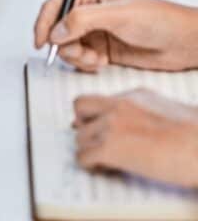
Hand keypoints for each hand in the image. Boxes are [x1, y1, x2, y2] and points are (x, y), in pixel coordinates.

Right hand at [34, 0, 197, 71]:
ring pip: (66, 46)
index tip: (42, 40)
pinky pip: (79, 58)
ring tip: (93, 57)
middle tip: (76, 51)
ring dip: (76, 56)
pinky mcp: (101, 49)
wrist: (185, 44)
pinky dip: (85, 64)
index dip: (45, 23)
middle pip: (57, 29)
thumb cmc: (162, 20)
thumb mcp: (119, 15)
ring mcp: (94, 32)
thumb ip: (83, 20)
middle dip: (63, 44)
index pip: (56, 5)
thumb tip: (57, 30)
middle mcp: (89, 12)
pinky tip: (100, 61)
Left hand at [74, 89, 197, 187]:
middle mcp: (116, 107)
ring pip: (79, 137)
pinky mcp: (109, 148)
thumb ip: (139, 111)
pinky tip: (106, 168)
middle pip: (79, 108)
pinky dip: (90, 165)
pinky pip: (82, 157)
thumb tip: (121, 123)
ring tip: (108, 160)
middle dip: (84, 124)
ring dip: (89, 150)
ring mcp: (110, 125)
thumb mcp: (164, 111)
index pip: (94, 99)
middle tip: (95, 141)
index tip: (96, 128)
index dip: (91, 115)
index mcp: (131, 97)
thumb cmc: (194, 136)